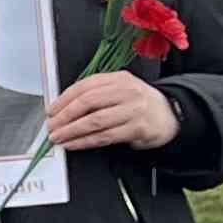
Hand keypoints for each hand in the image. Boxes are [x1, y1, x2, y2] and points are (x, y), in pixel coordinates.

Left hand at [45, 68, 181, 152]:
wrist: (170, 116)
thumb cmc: (138, 104)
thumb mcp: (119, 91)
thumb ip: (95, 94)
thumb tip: (62, 108)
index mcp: (118, 79)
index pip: (85, 86)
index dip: (64, 99)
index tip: (51, 110)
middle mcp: (127, 91)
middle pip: (88, 102)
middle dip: (65, 116)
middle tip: (52, 126)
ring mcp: (134, 109)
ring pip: (95, 121)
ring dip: (72, 131)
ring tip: (58, 137)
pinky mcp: (138, 128)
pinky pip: (105, 136)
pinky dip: (85, 141)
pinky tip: (74, 144)